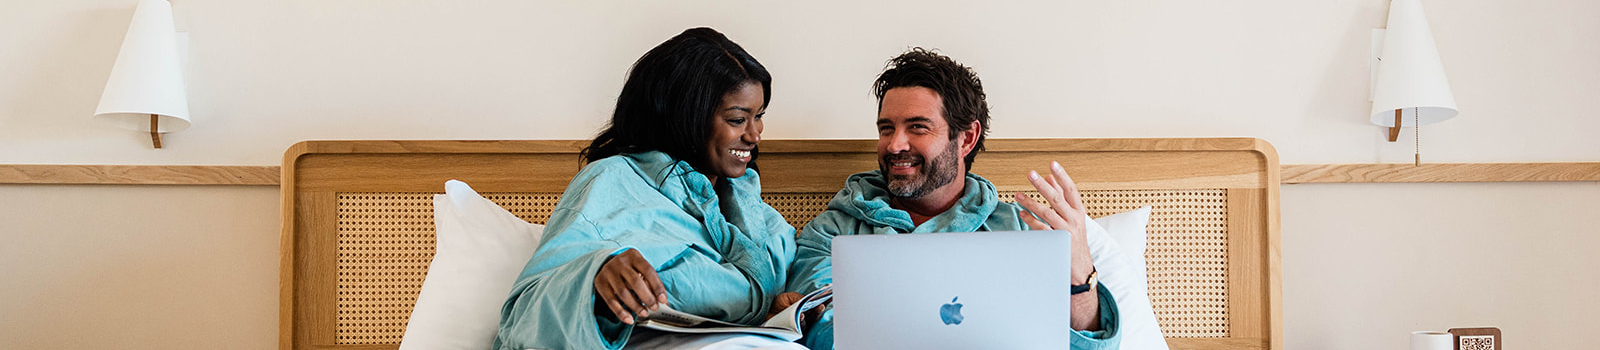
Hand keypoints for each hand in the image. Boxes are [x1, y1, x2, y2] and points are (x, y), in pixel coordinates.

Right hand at [594, 248, 668, 324]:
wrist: (607, 264)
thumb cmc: (629, 269)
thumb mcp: (640, 269)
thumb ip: (650, 283)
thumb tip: (663, 301)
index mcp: (633, 255)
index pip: (648, 271)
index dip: (657, 287)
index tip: (663, 300)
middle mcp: (620, 262)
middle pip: (635, 282)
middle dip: (647, 298)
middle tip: (654, 308)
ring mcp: (608, 272)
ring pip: (623, 293)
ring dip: (635, 306)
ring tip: (644, 313)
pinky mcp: (600, 283)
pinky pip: (611, 301)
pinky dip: (621, 312)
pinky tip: (629, 319)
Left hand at [768, 292, 825, 329]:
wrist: (765, 313)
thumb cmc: (777, 305)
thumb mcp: (789, 297)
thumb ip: (799, 298)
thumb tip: (809, 299)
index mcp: (805, 308)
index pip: (817, 305)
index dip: (824, 301)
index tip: (830, 296)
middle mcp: (804, 317)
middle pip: (815, 314)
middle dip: (820, 309)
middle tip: (822, 305)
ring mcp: (799, 324)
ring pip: (809, 321)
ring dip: (812, 315)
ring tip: (813, 309)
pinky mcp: (794, 330)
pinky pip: (800, 327)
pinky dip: (801, 320)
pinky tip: (801, 315)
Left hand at [1014, 161, 1094, 283]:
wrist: (1081, 267)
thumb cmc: (1075, 238)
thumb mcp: (1073, 216)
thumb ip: (1062, 196)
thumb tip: (1051, 177)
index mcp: (1078, 211)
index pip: (1071, 190)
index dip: (1062, 176)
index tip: (1052, 163)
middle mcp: (1073, 219)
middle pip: (1057, 199)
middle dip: (1042, 185)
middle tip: (1030, 174)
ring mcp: (1065, 230)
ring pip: (1047, 213)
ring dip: (1031, 202)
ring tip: (1018, 195)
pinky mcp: (1057, 242)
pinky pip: (1042, 229)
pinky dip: (1031, 220)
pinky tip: (1022, 213)